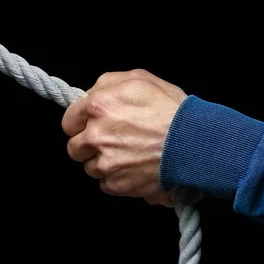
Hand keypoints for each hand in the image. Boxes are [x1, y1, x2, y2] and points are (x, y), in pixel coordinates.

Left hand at [61, 69, 186, 206]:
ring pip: (90, 167)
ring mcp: (105, 163)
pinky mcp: (117, 184)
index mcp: (98, 106)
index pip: (68, 121)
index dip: (79, 123)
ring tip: (128, 154)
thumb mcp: (140, 79)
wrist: (195, 143)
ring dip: (104, 163)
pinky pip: (106, 184)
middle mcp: (96, 136)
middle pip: (75, 148)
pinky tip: (134, 168)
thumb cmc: (172, 109)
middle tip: (110, 141)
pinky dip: (117, 179)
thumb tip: (91, 95)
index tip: (88, 126)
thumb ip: (107, 84)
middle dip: (88, 145)